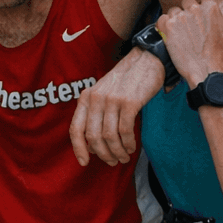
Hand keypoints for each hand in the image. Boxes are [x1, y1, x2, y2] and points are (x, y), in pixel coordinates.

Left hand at [70, 49, 162, 165]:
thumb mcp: (104, 93)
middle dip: (103, 154)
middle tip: (113, 162)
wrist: (146, 59)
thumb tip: (93, 146)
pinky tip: (131, 147)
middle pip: (93, 137)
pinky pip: (125, 130)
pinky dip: (128, 143)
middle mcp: (96, 98)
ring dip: (117, 151)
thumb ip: (96, 115)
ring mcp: (112, 100)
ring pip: (109, 136)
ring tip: (124, 157)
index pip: (76, 128)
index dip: (78, 148)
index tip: (84, 163)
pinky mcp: (129, 102)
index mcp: (86, 97)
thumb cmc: (126, 81)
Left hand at [157, 0, 222, 86]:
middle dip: (189, 11)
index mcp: (210, 7)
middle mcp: (194, 9)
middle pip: (188, 2)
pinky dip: (164, 25)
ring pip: (174, 10)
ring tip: (181, 33)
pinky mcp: (167, 27)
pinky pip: (162, 18)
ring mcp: (180, 17)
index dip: (203, 3)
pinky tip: (171, 34)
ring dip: (176, 19)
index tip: (201, 14)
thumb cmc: (219, 53)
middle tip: (191, 27)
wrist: (204, 69)